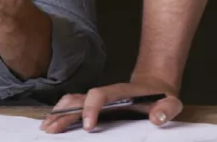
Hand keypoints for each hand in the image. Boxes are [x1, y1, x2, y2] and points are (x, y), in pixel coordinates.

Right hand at [39, 78, 182, 133]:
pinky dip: (61, 114)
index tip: (89, 127)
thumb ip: (166, 110)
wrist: (155, 87)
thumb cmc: (161, 98)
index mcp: (119, 92)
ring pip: (72, 102)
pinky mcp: (94, 106)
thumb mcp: (171, 103)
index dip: (91, 108)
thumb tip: (156, 119)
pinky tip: (52, 124)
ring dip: (58, 113)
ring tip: (46, 128)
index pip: (99, 95)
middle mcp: (104, 94)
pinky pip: (74, 107)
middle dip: (64, 113)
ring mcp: (97, 100)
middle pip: (78, 99)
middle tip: (52, 129)